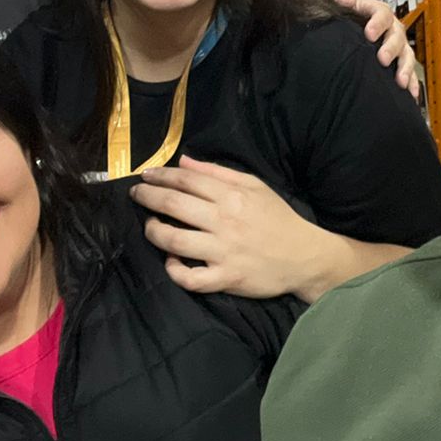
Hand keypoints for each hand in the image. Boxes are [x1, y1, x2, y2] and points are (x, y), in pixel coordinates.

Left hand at [132, 157, 344, 302]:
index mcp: (232, 196)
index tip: (146, 176)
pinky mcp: (226, 278)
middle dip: (147, 198)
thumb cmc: (278, 218)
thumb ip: (218, 172)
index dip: (161, 176)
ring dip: (154, 232)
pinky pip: (191, 278)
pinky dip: (175, 271)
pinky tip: (171, 262)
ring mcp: (223, 252)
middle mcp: (224, 221)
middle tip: (136, 196)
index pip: (186, 181)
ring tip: (150, 227)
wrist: (304, 256)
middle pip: (173, 205)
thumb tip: (184, 161)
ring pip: (175, 242)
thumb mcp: (254, 186)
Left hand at [334, 0, 420, 100]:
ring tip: (400, 80)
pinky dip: (412, 83)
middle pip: (397, 36)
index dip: (377, 23)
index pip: (382, 13)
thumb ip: (346, 2)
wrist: (363, 34)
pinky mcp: (403, 63)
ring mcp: (400, 47)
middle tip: (382, 58)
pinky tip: (411, 94)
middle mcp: (393, 29)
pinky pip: (411, 73)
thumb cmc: (356, 20)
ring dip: (404, 68)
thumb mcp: (350, 8)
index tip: (369, 33)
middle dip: (390, 48)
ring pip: (407, 56)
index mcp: (380, 14)